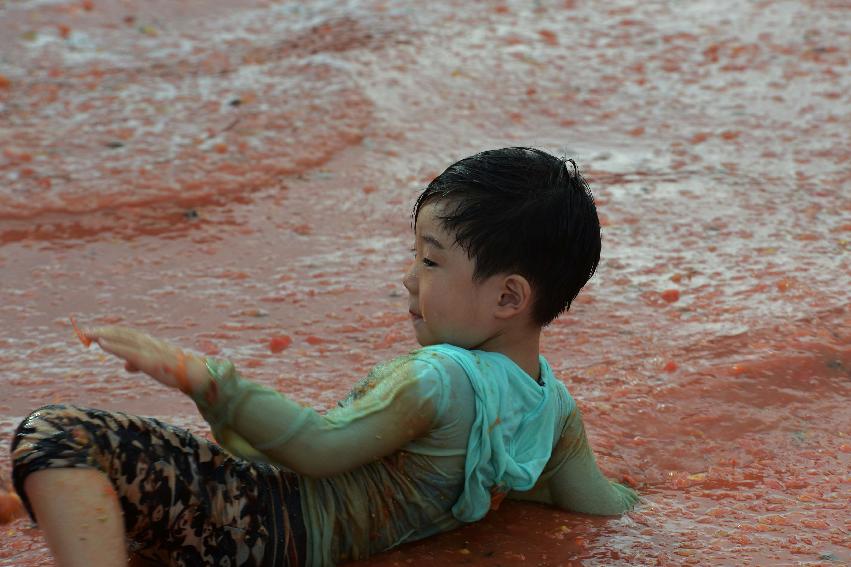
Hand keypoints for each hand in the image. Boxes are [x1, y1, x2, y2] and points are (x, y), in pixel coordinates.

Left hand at [82, 325, 203, 393]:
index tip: (94, 332)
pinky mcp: (150, 360)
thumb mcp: (155, 365)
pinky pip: (129, 351)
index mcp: (150, 343)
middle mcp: (148, 343)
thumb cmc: (177, 370)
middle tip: (84, 332)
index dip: (110, 331)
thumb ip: (138, 363)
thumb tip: (126, 366)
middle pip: (122, 333)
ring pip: (123, 339)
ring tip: (89, 334)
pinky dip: (114, 346)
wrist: (197, 374)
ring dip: (104, 335)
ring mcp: (149, 350)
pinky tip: (102, 343)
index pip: (126, 334)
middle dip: (103, 331)